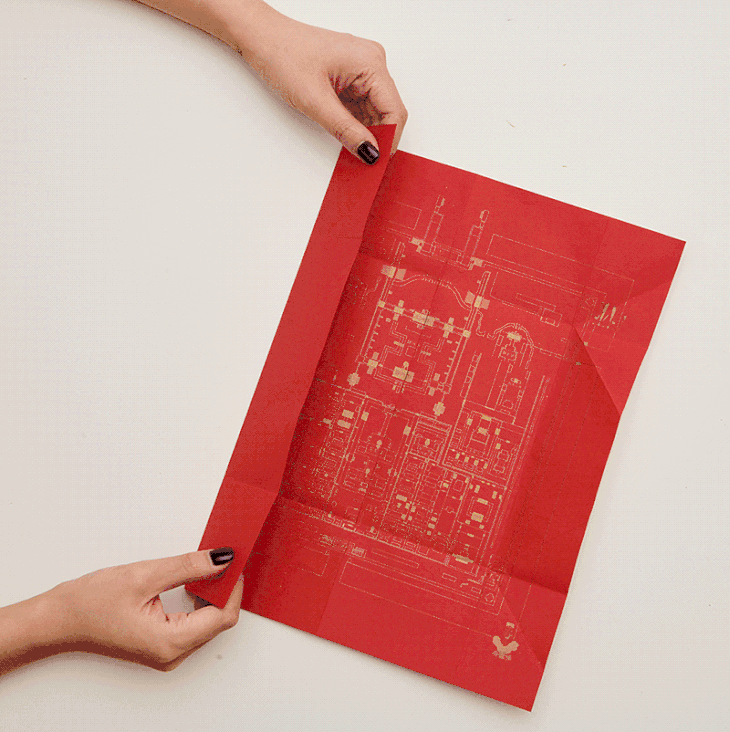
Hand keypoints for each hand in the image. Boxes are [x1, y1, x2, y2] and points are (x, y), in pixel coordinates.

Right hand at [0, 548, 241, 673]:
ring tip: (205, 567)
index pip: (223, 617)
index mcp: (170, 642)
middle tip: (223, 557)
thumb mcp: (145, 575)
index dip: (234, 587)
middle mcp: (172, 655)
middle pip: (218, 621)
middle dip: (224, 588)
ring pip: (207, 622)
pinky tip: (192, 582)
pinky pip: (193, 624)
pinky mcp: (161, 645)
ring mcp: (167, 653)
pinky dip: (198, 602)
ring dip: (212, 594)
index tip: (236, 561)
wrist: (58, 619)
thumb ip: (189, 566)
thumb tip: (222, 558)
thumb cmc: (90, 602)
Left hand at [228, 1, 407, 161]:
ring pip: (375, 111)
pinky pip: (362, 106)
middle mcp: (371, 62)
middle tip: (365, 162)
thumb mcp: (315, 101)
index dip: (389, 140)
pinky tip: (346, 136)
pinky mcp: (351, 76)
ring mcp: (362, 68)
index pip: (394, 110)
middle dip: (378, 138)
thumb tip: (369, 151)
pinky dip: (356, 124)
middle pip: (388, 111)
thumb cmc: (283, 54)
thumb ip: (346, 130)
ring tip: (351, 149)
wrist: (261, 38)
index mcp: (369, 62)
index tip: (378, 162)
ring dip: (366, 132)